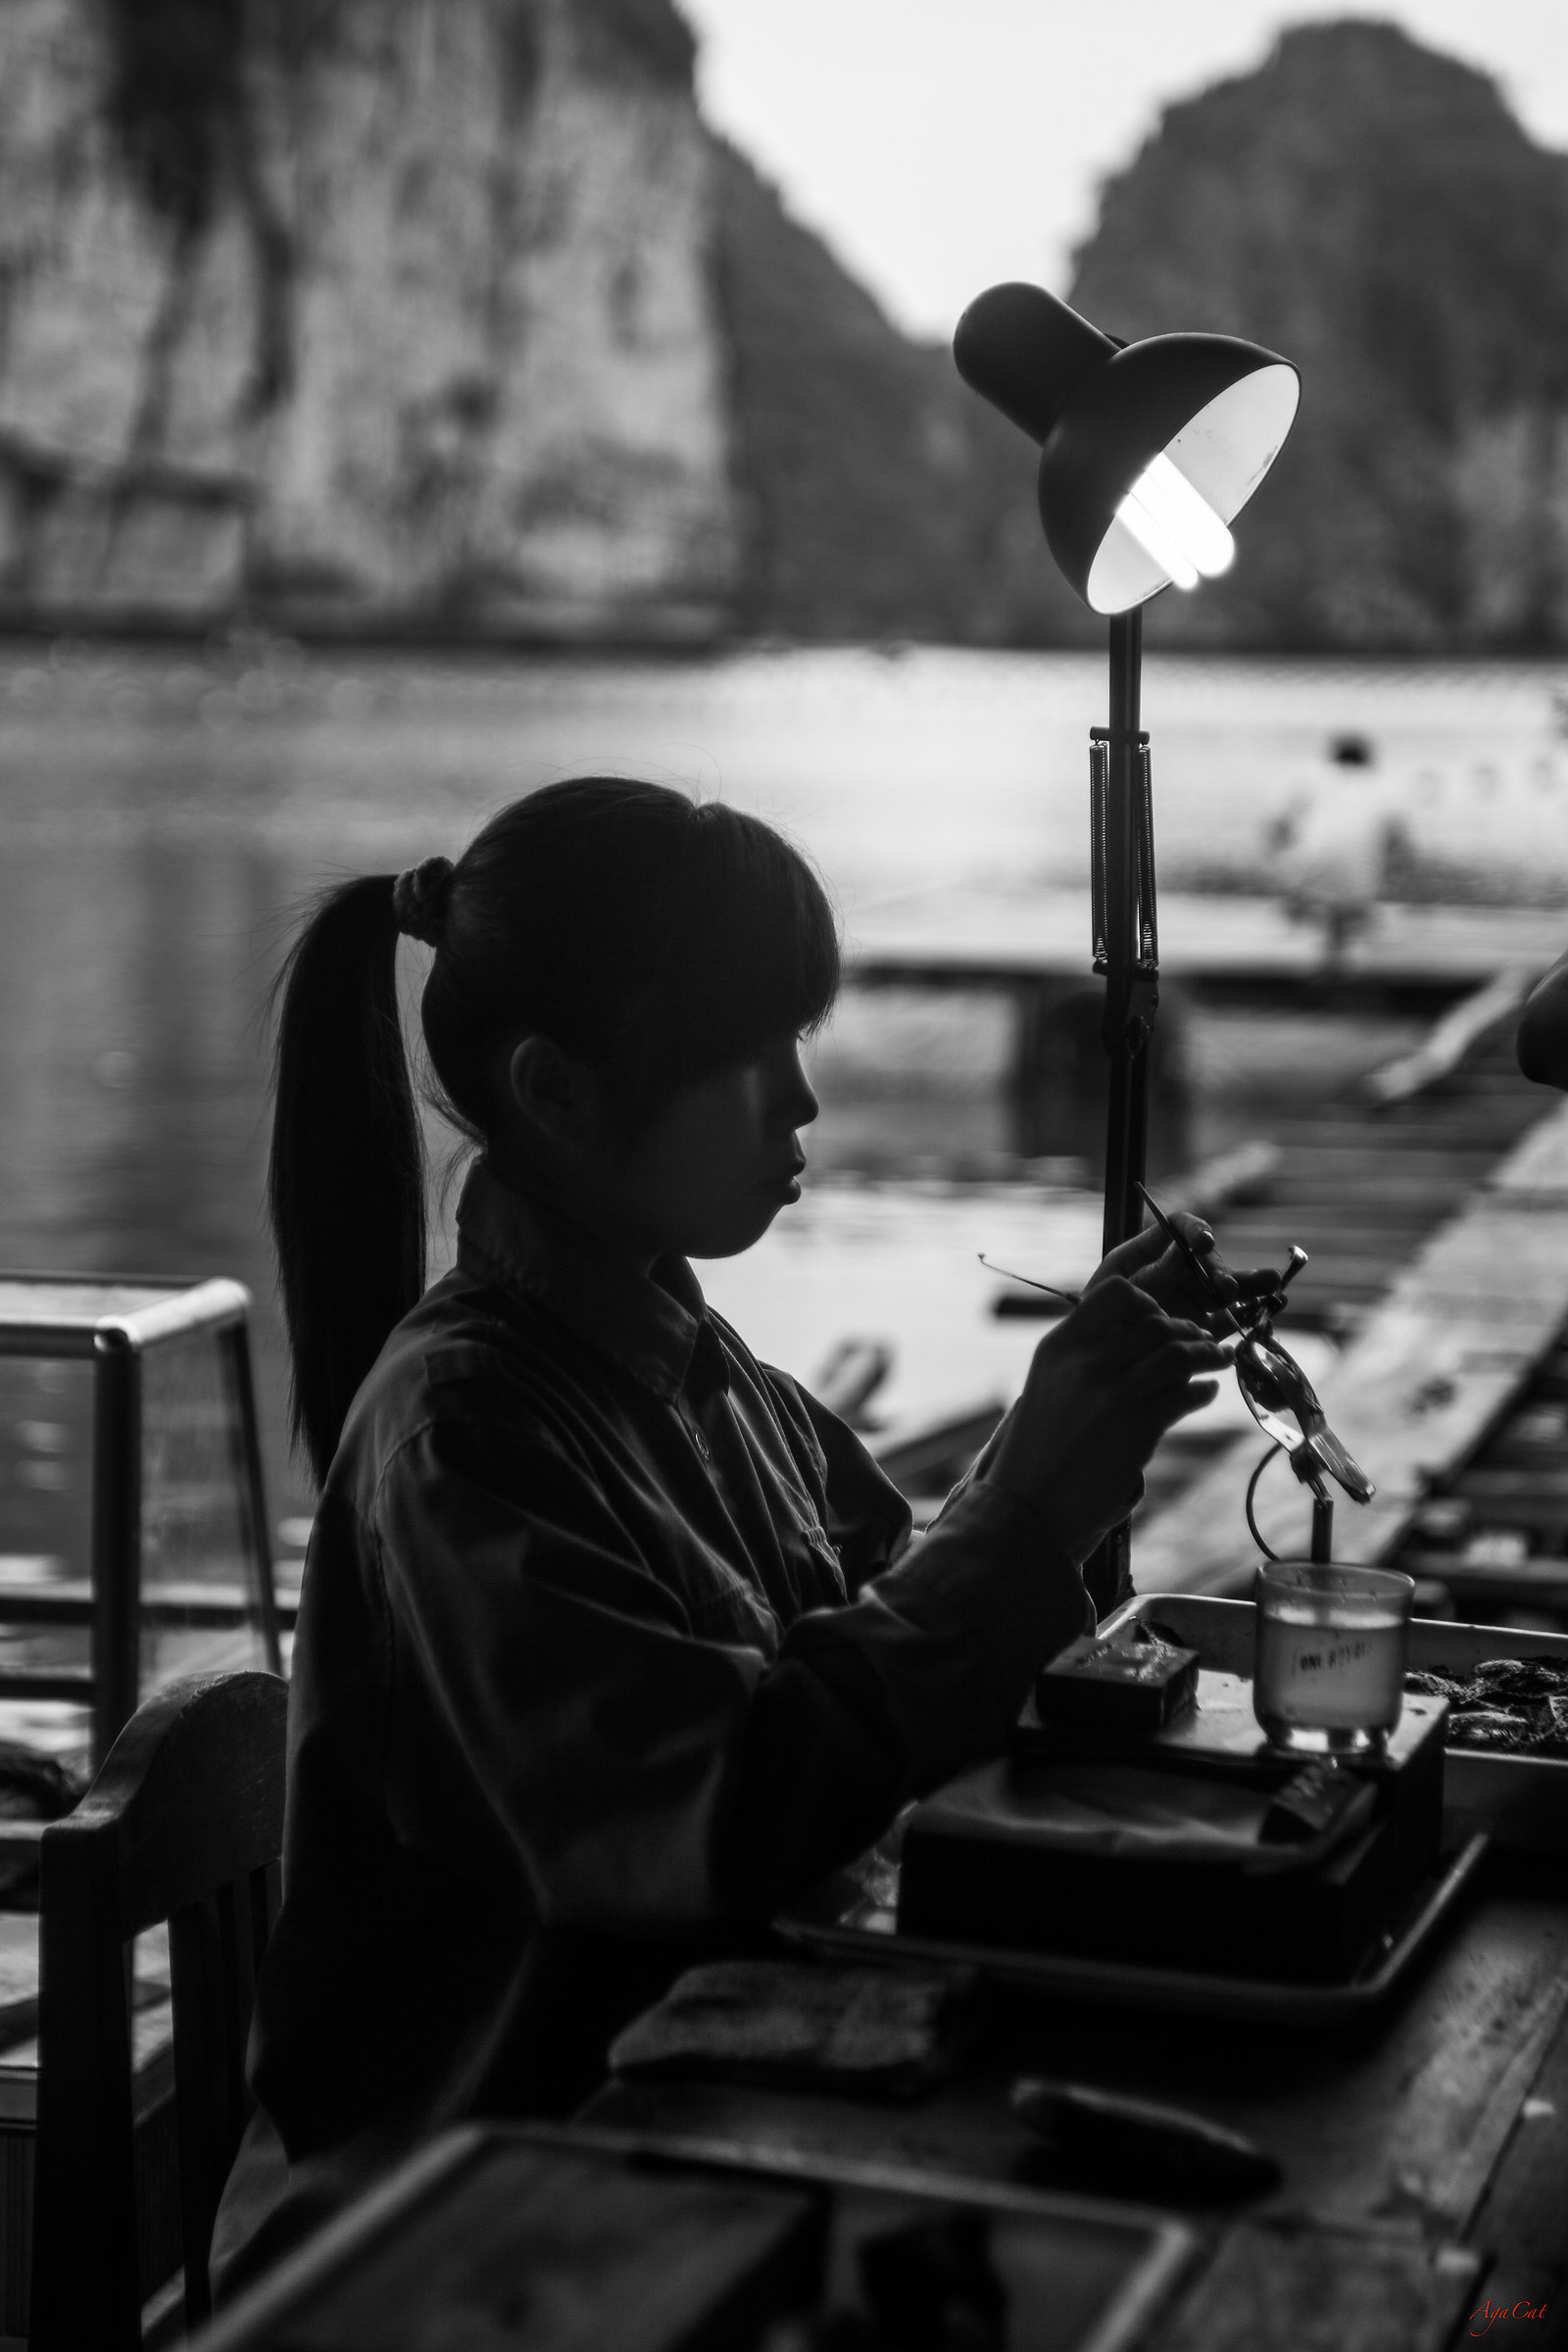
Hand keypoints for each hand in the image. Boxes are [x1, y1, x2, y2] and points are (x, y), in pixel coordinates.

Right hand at [984, 1277, 1226, 1561]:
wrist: (1030, 1505)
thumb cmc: (1041, 1446)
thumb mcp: (1050, 1383)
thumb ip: (1085, 1353)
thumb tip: (1140, 1331)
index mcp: (1061, 1345)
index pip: (1116, 1292)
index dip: (1149, 1300)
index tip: (1161, 1316)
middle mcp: (1086, 1362)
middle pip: (1156, 1322)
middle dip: (1189, 1329)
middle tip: (1204, 1340)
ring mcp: (1112, 1393)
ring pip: (1178, 1353)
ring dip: (1208, 1354)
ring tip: (1218, 1359)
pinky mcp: (1137, 1427)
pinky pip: (1185, 1394)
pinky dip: (1203, 1391)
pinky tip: (1205, 1393)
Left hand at [1089, 1212, 1281, 1329]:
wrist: (1097, 1366)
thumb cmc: (1097, 1321)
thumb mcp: (1119, 1293)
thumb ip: (1151, 1274)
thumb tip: (1183, 1251)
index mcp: (1147, 1254)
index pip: (1177, 1229)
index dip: (1194, 1231)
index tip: (1205, 1243)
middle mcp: (1174, 1273)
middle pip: (1207, 1261)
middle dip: (1220, 1271)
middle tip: (1227, 1289)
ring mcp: (1190, 1299)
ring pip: (1225, 1287)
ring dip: (1248, 1285)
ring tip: (1271, 1283)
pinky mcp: (1201, 1327)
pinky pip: (1228, 1318)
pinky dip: (1246, 1314)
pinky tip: (1264, 1309)